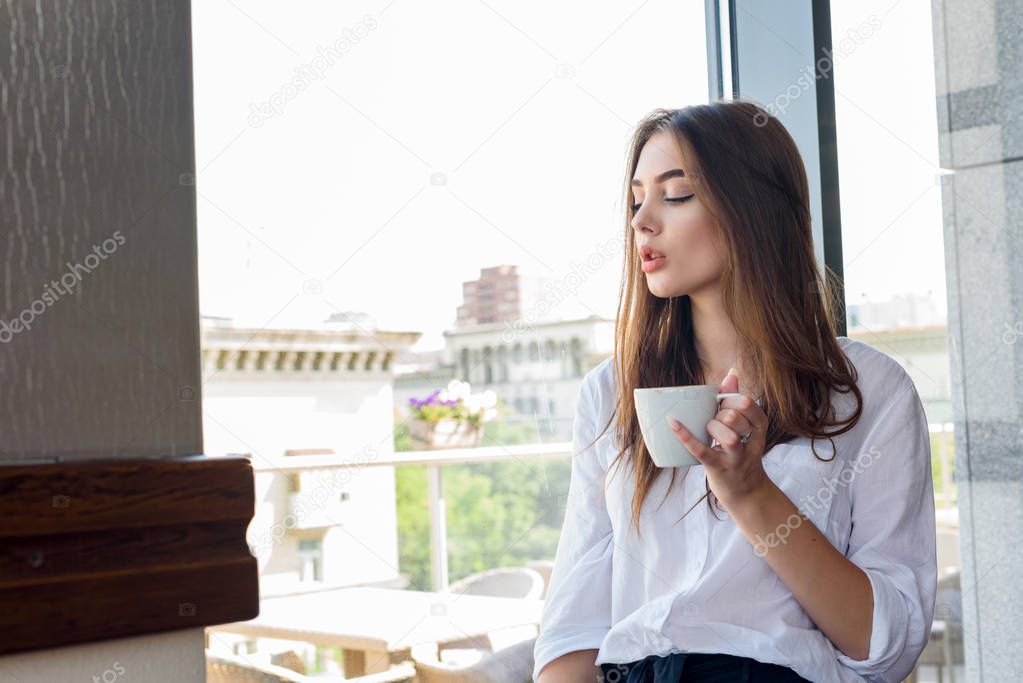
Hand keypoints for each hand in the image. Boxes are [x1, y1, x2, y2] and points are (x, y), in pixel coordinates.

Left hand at [665, 368, 770, 509]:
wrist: (747, 493)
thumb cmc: (741, 453)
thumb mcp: (745, 428)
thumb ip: (736, 400)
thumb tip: (732, 373)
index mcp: (759, 428)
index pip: (747, 403)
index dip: (730, 399)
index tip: (723, 405)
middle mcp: (751, 443)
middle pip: (734, 417)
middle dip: (720, 414)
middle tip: (715, 423)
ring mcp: (735, 458)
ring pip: (727, 436)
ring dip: (712, 428)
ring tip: (709, 432)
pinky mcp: (718, 468)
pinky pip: (701, 450)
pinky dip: (685, 436)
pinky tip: (673, 424)